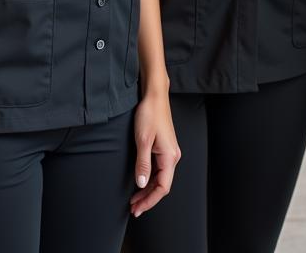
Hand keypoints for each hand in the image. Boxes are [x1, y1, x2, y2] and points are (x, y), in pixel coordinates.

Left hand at [130, 90, 180, 217]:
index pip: (163, 187)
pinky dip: (149, 180)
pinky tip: (140, 184)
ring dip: (147, 190)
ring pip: (160, 178)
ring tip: (134, 200)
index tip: (137, 208)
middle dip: (147, 198)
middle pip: (162, 185)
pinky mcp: (165, 148)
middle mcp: (173, 156)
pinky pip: (159, 170)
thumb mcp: (143, 140)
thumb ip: (142, 164)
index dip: (150, 200)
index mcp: (170, 156)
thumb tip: (141, 184)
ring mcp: (169, 152)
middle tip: (133, 208)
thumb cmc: (150, 114)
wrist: (155, 96)